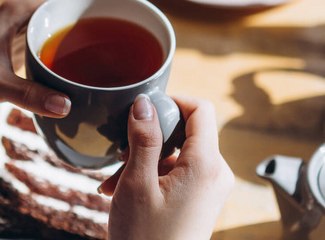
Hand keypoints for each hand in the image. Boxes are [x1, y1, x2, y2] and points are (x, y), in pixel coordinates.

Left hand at [0, 0, 137, 122]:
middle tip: (134, 19)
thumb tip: (68, 105)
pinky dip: (79, 44)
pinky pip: (59, 40)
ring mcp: (24, 32)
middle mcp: (23, 16)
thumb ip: (28, 94)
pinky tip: (93, 60)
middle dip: (104, 4)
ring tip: (122, 35)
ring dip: (93, 22)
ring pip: (67, 18)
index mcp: (17, 11)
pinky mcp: (24, 50)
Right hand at [101, 95, 233, 239]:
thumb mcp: (137, 182)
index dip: (172, 101)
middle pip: (185, 132)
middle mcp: (214, 174)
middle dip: (149, 137)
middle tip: (120, 152)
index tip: (144, 108)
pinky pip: (176, 173)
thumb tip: (145, 102)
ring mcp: (207, 187)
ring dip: (143, 159)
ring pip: (175, 154)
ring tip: (113, 180)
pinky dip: (150, 174)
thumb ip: (143, 138)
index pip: (201, 110)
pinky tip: (121, 189)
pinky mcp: (198, 198)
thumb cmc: (144, 237)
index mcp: (206, 165)